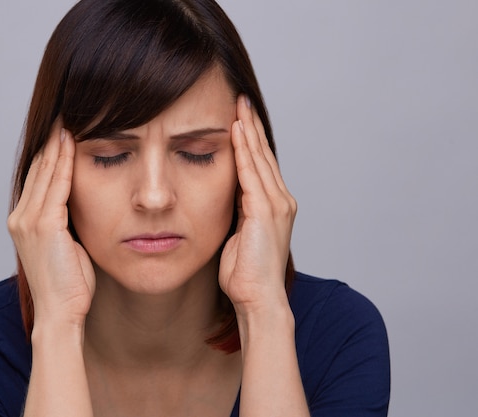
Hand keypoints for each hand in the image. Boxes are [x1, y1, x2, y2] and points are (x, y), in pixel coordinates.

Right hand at [7, 122, 94, 325]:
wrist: (61, 313)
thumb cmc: (68, 284)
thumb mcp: (65, 245)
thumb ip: (65, 222)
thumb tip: (78, 203)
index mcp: (24, 222)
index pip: (38, 178)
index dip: (49, 153)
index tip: (62, 130)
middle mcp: (20, 217)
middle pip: (38, 169)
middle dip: (52, 141)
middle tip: (64, 113)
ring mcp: (28, 221)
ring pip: (45, 172)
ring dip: (57, 144)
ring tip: (68, 118)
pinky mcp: (44, 226)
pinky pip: (57, 185)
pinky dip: (64, 162)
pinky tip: (72, 142)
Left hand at [219, 96, 296, 314]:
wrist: (258, 300)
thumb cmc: (246, 275)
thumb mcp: (239, 236)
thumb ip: (237, 213)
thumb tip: (226, 198)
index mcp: (274, 206)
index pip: (261, 165)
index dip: (251, 140)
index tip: (240, 117)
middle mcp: (280, 200)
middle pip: (263, 155)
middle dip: (251, 126)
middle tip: (240, 99)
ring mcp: (276, 205)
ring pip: (259, 158)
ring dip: (248, 130)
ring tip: (238, 105)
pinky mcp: (264, 211)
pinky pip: (251, 173)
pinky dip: (244, 150)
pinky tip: (236, 130)